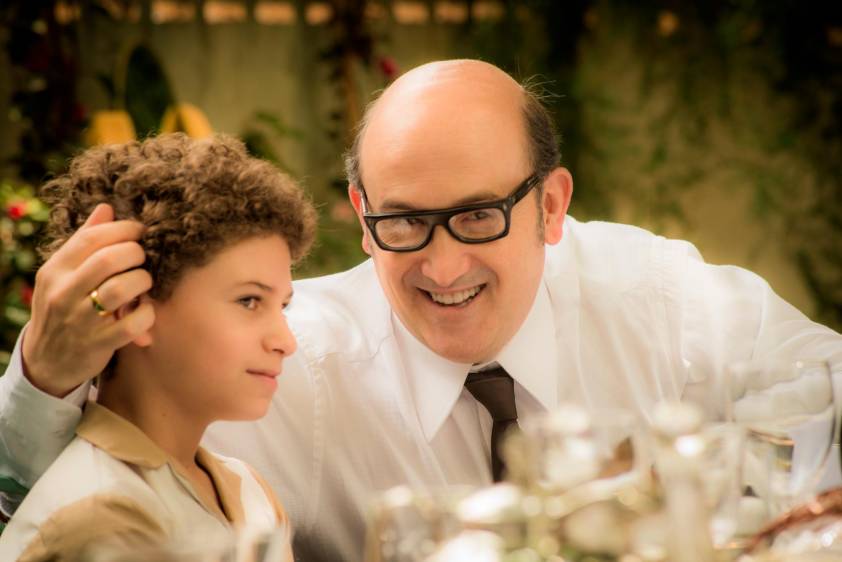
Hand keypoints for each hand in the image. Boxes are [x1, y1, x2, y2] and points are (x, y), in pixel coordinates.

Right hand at [22, 204, 154, 396]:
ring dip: (143, 281)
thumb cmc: (64, 307)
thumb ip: (84, 241)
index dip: (123, 229)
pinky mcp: (99, 344)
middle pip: (110, 259)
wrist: (47, 361)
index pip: (92, 238)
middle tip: (143, 258)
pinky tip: (146, 310)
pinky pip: (132, 324)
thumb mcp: (63, 274)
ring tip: (144, 282)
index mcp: (56, 270)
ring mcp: (81, 320)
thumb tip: (107, 208)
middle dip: (136, 253)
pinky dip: (147, 315)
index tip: (140, 231)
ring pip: (122, 289)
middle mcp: (65, 293)